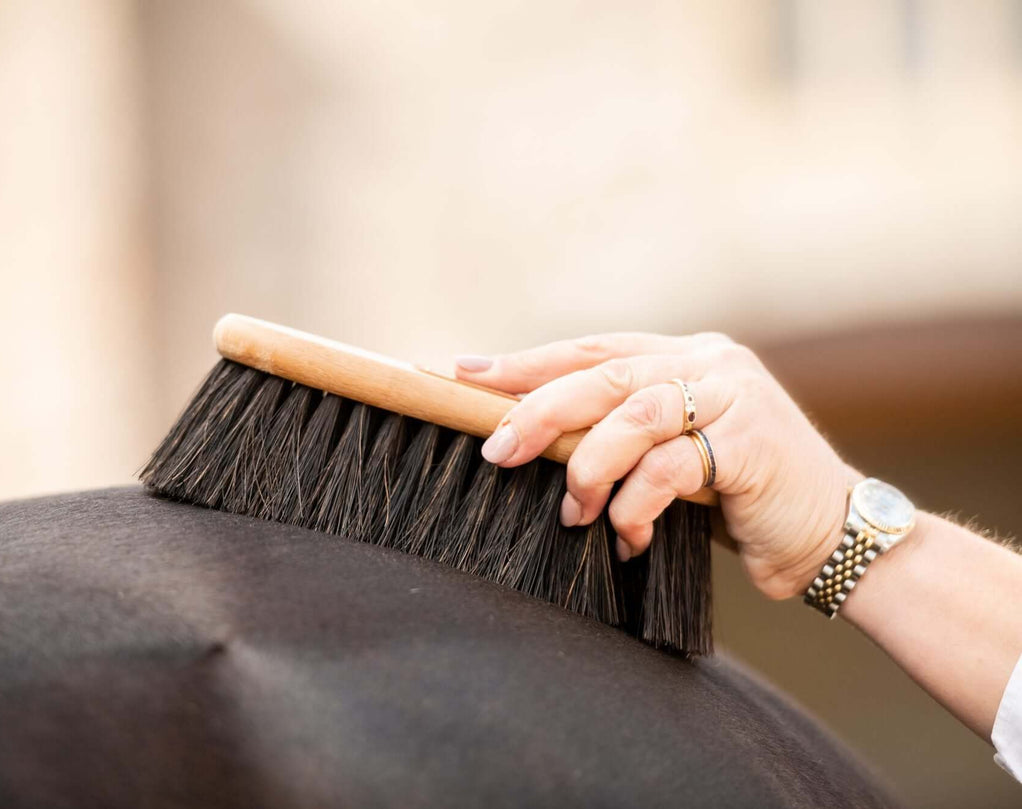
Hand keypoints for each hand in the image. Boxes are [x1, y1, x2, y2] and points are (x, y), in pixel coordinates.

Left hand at [455, 333, 853, 599]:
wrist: (828, 537)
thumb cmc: (739, 501)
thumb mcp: (672, 457)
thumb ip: (622, 434)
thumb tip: (527, 439)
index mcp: (687, 356)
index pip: (594, 349)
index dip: (529, 362)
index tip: (466, 373)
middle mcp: (710, 363)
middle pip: (605, 375)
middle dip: (539, 411)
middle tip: (496, 449)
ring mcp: (735, 396)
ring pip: (634, 416)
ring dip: (588, 467)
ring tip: (571, 510)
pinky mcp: (751, 441)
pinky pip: (668, 469)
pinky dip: (634, 506)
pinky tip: (624, 537)